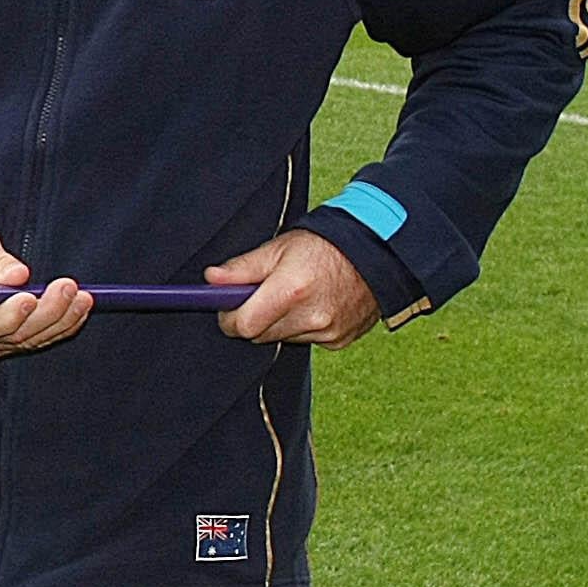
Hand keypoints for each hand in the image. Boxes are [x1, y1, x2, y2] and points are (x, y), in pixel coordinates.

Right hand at [0, 221, 90, 357]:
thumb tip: (18, 276)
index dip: (7, 316)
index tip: (29, 297)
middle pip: (12, 335)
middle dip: (45, 312)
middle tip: (67, 287)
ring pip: (31, 339)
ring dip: (62, 319)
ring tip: (83, 296)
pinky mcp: (11, 341)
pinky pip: (40, 339)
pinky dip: (64, 325)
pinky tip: (80, 307)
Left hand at [209, 230, 379, 348]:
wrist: (376, 253)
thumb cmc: (324, 246)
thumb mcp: (278, 249)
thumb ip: (242, 268)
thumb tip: (211, 280)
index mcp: (290, 291)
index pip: (243, 325)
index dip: (230, 318)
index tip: (228, 308)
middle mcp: (311, 316)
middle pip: (260, 335)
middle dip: (254, 318)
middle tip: (263, 296)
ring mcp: (328, 331)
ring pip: (283, 338)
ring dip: (279, 323)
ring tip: (295, 295)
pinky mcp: (340, 340)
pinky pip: (307, 340)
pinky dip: (303, 327)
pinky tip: (315, 304)